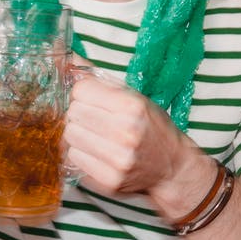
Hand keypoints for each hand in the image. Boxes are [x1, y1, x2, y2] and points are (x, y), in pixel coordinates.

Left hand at [62, 65, 193, 195]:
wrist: (173, 170)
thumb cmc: (152, 129)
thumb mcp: (135, 98)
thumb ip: (101, 80)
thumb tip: (68, 60)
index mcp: (132, 107)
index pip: (81, 90)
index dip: (83, 93)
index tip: (91, 98)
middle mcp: (125, 132)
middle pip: (73, 112)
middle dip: (79, 113)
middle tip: (94, 119)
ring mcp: (117, 158)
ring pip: (70, 135)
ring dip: (78, 134)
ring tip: (96, 136)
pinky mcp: (109, 180)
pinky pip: (74, 157)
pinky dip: (81, 152)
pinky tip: (97, 152)